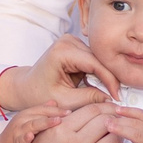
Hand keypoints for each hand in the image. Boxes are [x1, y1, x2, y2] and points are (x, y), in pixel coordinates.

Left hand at [0, 36, 118, 114]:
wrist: (25, 88)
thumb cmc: (38, 94)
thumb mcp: (65, 101)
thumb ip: (89, 98)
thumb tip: (111, 99)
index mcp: (62, 51)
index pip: (95, 63)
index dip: (110, 80)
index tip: (118, 96)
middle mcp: (68, 41)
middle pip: (98, 59)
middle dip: (109, 78)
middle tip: (117, 97)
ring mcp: (72, 42)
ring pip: (98, 60)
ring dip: (104, 76)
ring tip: (110, 93)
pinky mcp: (75, 47)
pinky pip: (93, 60)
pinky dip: (98, 74)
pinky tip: (100, 87)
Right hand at [0, 100, 124, 142]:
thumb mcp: (45, 132)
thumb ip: (64, 118)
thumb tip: (87, 108)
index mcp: (61, 130)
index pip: (92, 110)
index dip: (104, 106)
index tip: (109, 107)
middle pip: (106, 122)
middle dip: (114, 118)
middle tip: (116, 119)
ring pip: (115, 140)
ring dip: (118, 135)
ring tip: (115, 134)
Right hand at [0, 103, 63, 142]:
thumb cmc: (21, 139)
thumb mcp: (34, 125)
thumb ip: (45, 116)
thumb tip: (57, 104)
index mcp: (30, 114)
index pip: (46, 107)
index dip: (59, 108)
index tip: (73, 110)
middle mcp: (23, 118)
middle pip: (41, 112)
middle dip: (56, 113)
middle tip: (69, 113)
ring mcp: (18, 129)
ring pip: (32, 123)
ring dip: (45, 122)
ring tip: (58, 122)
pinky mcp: (14, 141)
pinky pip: (21, 138)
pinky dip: (26, 136)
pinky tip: (32, 136)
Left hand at [109, 106, 142, 142]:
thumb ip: (141, 126)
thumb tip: (123, 118)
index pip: (141, 114)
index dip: (128, 110)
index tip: (116, 109)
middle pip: (137, 123)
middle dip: (121, 120)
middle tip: (106, 119)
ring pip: (137, 135)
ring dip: (123, 131)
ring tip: (110, 129)